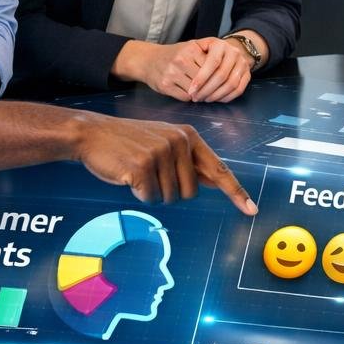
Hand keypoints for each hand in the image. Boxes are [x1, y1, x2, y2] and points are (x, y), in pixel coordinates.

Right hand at [74, 114, 256, 212]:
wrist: (91, 134)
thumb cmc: (128, 143)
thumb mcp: (164, 142)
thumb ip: (189, 160)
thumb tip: (215, 180)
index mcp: (189, 136)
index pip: (219, 169)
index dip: (236, 192)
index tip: (251, 209)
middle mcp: (179, 142)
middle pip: (190, 192)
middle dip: (170, 191)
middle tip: (150, 173)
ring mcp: (161, 153)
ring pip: (169, 198)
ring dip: (152, 193)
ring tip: (137, 171)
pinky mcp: (143, 166)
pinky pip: (150, 198)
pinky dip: (139, 194)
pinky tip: (127, 175)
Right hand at [114, 39, 213, 99]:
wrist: (148, 60)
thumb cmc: (174, 55)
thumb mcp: (191, 47)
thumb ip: (207, 54)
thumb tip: (226, 69)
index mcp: (191, 49)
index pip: (212, 68)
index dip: (217, 76)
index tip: (219, 80)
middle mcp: (181, 60)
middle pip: (205, 80)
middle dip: (209, 87)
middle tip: (211, 90)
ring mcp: (172, 73)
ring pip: (196, 90)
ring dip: (199, 94)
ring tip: (199, 91)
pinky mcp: (165, 85)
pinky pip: (185, 97)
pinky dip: (189, 97)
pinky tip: (188, 92)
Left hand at [185, 36, 253, 102]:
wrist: (226, 50)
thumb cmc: (206, 52)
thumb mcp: (198, 48)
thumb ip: (193, 59)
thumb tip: (188, 79)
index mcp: (220, 44)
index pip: (212, 62)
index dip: (202, 78)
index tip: (191, 89)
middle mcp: (234, 52)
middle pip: (222, 75)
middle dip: (207, 89)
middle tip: (196, 97)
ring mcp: (243, 63)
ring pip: (231, 84)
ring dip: (217, 95)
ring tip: (205, 99)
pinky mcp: (248, 74)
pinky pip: (239, 89)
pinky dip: (227, 97)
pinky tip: (216, 99)